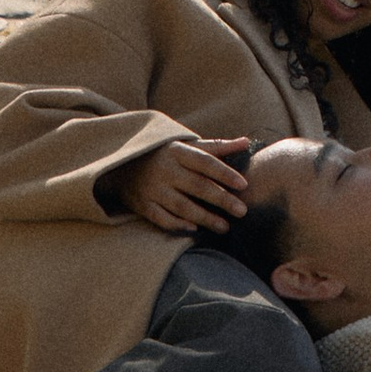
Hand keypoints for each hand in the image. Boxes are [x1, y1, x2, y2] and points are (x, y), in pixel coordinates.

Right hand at [113, 136, 251, 233]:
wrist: (123, 163)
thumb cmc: (166, 154)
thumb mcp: (188, 145)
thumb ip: (217, 146)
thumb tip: (247, 142)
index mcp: (178, 151)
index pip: (206, 162)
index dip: (225, 173)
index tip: (244, 185)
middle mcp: (166, 170)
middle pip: (198, 186)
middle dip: (221, 199)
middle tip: (242, 211)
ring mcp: (153, 189)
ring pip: (182, 206)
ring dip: (205, 217)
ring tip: (225, 227)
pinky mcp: (143, 205)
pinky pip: (161, 218)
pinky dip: (177, 224)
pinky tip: (195, 229)